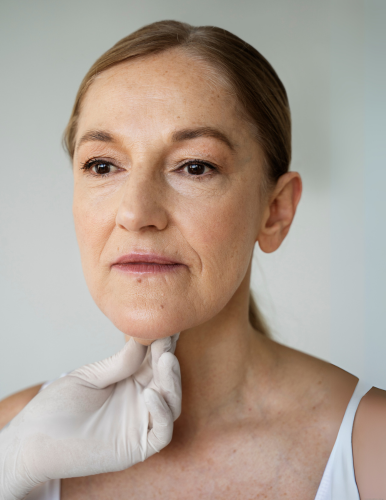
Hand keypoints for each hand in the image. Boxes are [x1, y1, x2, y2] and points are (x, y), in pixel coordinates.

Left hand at [0, 334, 180, 499]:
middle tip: (167, 338)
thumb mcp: (89, 377)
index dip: (163, 344)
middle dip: (169, 358)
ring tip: (165, 359)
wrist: (34, 441)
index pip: (154, 360)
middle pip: (167, 378)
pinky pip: (162, 431)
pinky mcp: (138, 447)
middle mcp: (140, 401)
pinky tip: (150, 393)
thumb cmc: (57, 407)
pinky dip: (162, 412)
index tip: (167, 325)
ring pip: (172, 402)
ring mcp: (140, 424)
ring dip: (172, 380)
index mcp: (129, 381)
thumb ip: (119, 362)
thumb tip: (143, 337)